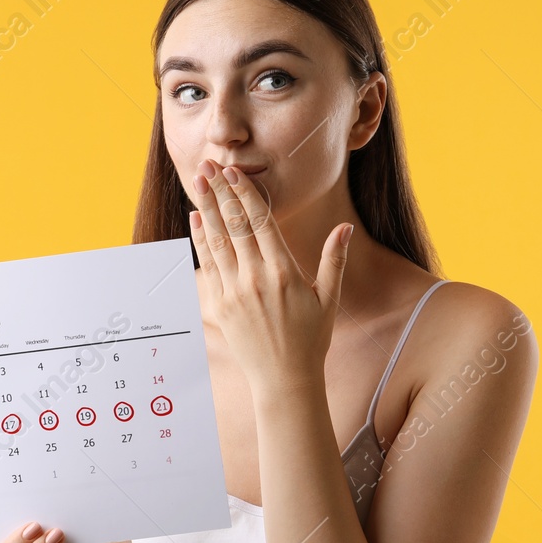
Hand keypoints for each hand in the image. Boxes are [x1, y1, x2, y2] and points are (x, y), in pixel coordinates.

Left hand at [186, 158, 351, 393]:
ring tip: (197, 180)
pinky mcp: (218, 306)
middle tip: (208, 164)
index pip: (259, 222)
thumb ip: (334, 260)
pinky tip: (196, 217)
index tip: (233, 172)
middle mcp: (255, 278)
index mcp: (283, 272)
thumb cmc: (311, 338)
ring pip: (216, 240)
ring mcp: (233, 292)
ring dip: (206, 207)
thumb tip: (345, 228)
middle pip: (233, 225)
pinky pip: (207, 264)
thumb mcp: (329, 298)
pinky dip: (200, 239)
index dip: (244, 193)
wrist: (284, 378)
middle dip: (219, 191)